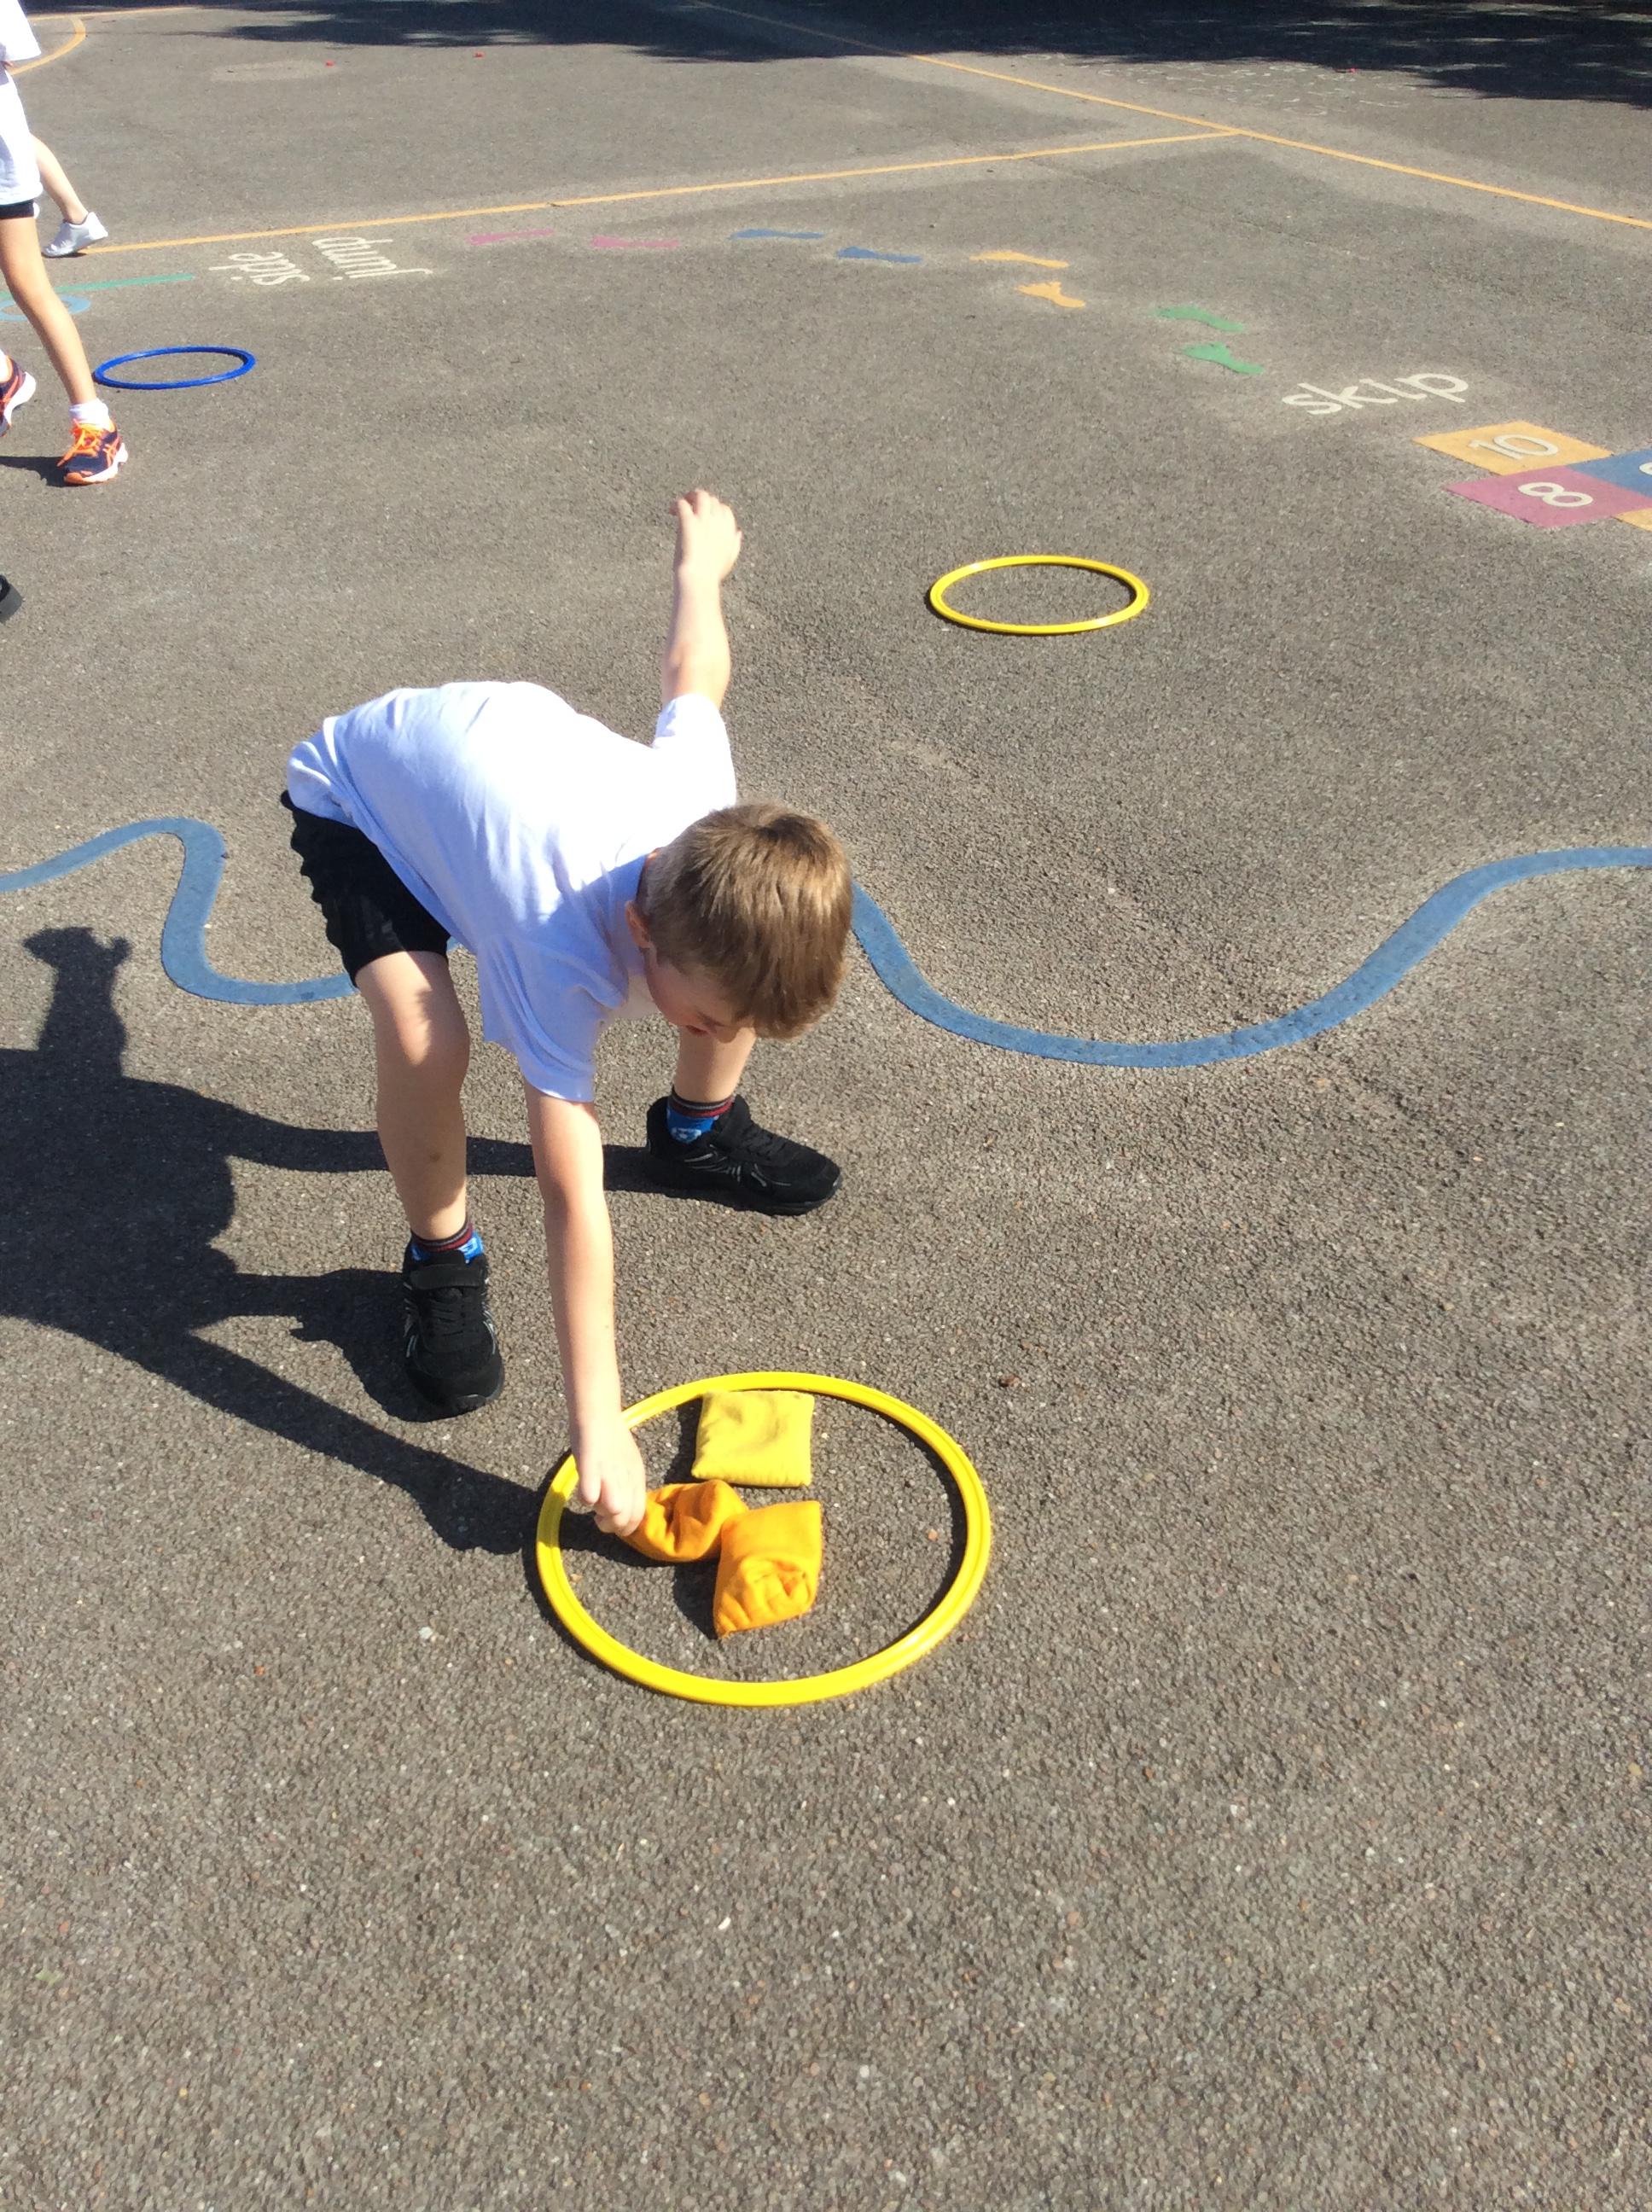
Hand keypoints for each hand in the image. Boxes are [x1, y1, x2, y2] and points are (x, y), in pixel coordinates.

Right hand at [573, 1420, 646, 1537]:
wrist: (599, 1413)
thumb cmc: (611, 1441)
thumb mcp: (627, 1467)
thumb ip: (627, 1488)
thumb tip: (621, 1512)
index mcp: (637, 1479)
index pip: (637, 1517)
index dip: (623, 1527)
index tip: (610, 1522)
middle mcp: (627, 1478)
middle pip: (625, 1518)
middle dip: (610, 1526)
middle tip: (598, 1518)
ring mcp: (610, 1471)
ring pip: (614, 1509)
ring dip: (601, 1512)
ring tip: (593, 1502)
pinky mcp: (591, 1464)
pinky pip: (590, 1491)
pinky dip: (588, 1497)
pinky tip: (585, 1493)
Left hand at [672, 488, 741, 581]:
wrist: (699, 580)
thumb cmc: (712, 575)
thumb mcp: (729, 559)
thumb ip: (734, 544)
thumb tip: (738, 532)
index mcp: (728, 530)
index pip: (724, 510)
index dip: (713, 511)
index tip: (703, 518)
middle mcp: (717, 521)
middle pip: (712, 501)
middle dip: (701, 502)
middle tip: (690, 509)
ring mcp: (703, 520)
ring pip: (700, 495)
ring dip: (691, 496)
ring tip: (682, 504)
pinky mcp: (688, 521)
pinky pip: (682, 504)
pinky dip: (676, 504)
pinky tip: (670, 512)